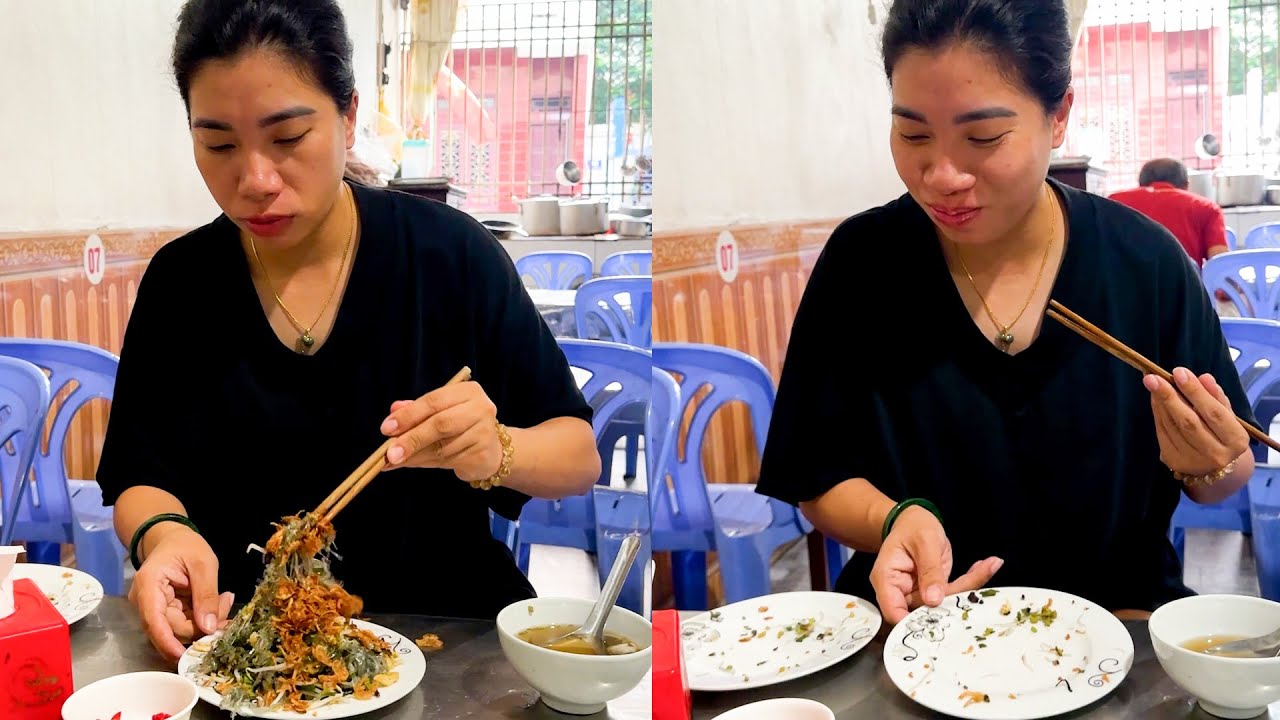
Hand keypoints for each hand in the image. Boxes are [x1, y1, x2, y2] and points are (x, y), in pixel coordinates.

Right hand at [128, 524, 232, 661]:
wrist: (173, 539)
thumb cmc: (186, 545)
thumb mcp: (203, 563)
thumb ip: (206, 594)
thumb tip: (209, 628)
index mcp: (149, 586)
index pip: (154, 623)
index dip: (169, 643)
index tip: (187, 656)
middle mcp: (146, 603)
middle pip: (172, 630)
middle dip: (202, 626)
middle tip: (227, 605)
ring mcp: (154, 610)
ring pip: (181, 630)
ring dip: (206, 623)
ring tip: (225, 600)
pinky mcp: (166, 613)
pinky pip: (185, 624)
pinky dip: (203, 619)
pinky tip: (219, 604)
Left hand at [380, 380, 503, 482]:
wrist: (492, 451)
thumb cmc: (460, 427)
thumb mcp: (438, 413)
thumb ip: (416, 411)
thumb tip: (393, 412)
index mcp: (468, 391)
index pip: (434, 400)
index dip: (408, 415)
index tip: (386, 428)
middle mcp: (481, 408)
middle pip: (440, 424)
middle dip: (411, 439)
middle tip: (389, 453)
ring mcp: (484, 432)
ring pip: (441, 447)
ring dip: (415, 455)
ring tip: (397, 460)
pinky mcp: (482, 455)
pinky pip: (447, 461)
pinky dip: (426, 464)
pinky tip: (416, 462)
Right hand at [870, 506, 1003, 624]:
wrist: (914, 521)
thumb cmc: (913, 526)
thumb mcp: (924, 542)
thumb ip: (929, 570)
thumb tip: (934, 600)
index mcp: (887, 579)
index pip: (894, 612)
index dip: (914, 622)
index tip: (944, 616)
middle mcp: (900, 591)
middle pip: (924, 610)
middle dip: (955, 597)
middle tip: (979, 576)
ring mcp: (917, 593)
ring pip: (944, 603)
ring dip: (969, 586)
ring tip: (991, 564)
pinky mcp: (933, 592)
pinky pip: (952, 593)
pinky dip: (971, 580)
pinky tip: (988, 565)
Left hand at [1144, 367, 1248, 475]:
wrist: (1215, 467)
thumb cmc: (1222, 434)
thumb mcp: (1228, 416)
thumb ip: (1216, 397)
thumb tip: (1204, 378)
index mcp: (1236, 440)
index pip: (1214, 413)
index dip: (1195, 392)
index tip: (1179, 372)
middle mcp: (1216, 454)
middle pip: (1189, 422)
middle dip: (1170, 396)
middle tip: (1154, 377)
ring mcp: (1193, 460)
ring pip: (1172, 427)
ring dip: (1160, 402)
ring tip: (1152, 383)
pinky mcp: (1174, 461)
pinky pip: (1162, 432)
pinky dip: (1158, 412)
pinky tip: (1155, 398)